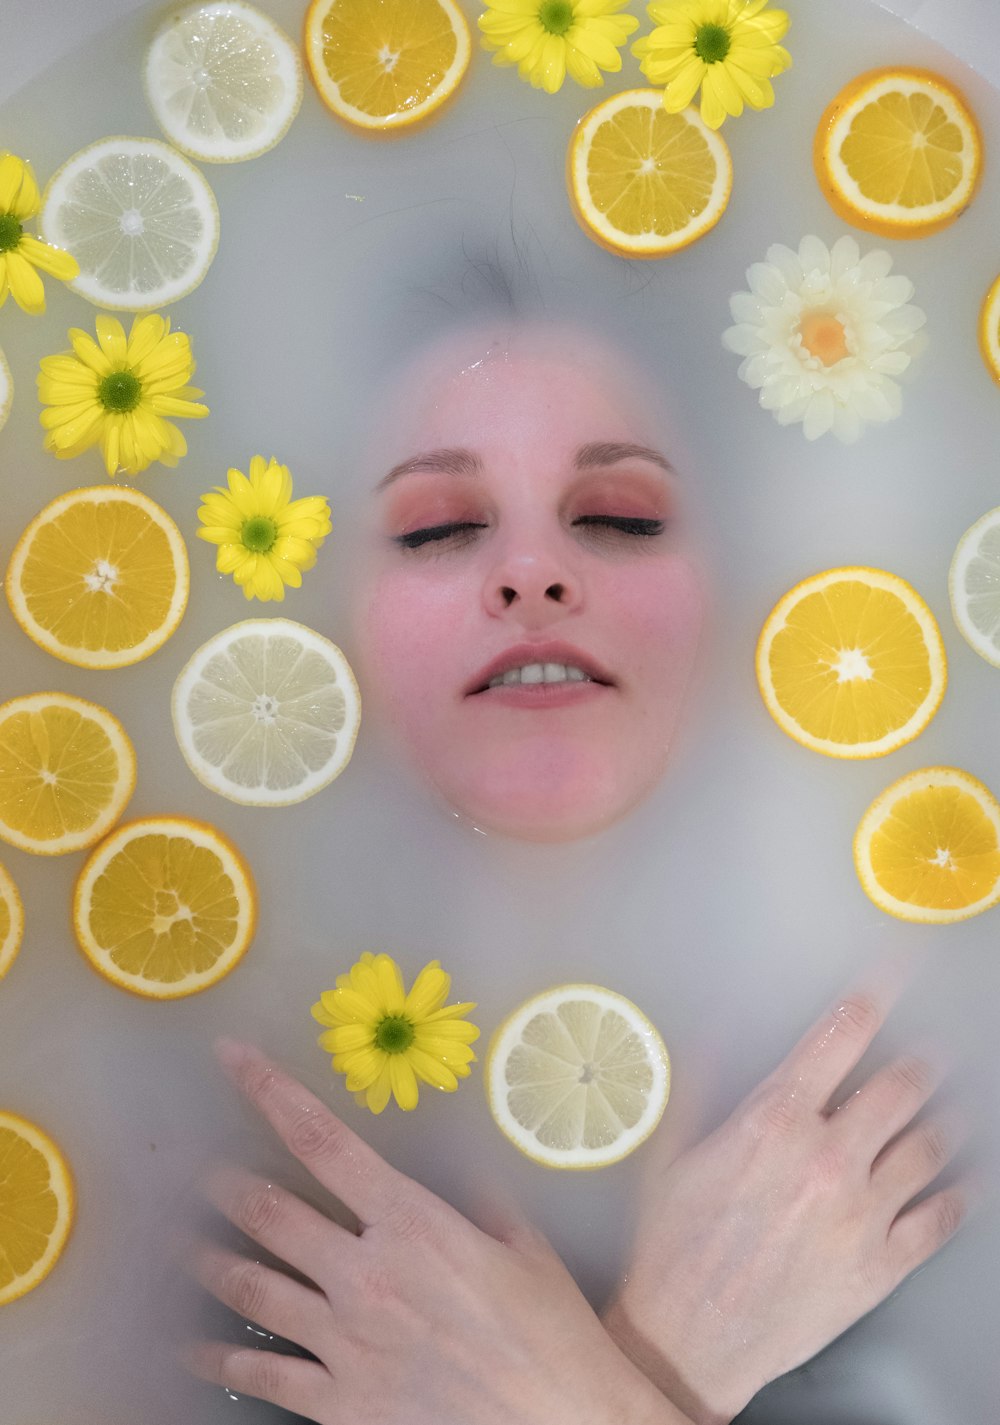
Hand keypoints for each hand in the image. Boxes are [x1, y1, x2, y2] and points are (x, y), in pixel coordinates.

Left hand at [184, 1039, 693, 1424]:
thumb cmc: (552, 1334)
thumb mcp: (524, 1247)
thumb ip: (480, 1201)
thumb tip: (461, 1170)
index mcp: (412, 1223)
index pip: (324, 1143)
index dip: (271, 1093)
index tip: (235, 1060)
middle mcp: (366, 1275)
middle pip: (271, 1213)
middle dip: (228, 1183)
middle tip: (201, 1168)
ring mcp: (346, 1341)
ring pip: (253, 1288)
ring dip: (212, 1259)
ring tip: (184, 1242)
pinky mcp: (340, 1403)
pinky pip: (265, 1373)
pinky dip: (222, 1356)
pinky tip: (194, 1345)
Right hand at [603, 984, 966, 1424]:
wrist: (689, 1339)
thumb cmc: (674, 1249)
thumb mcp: (671, 1153)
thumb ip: (700, 1084)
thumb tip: (715, 1031)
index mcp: (774, 1122)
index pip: (840, 1035)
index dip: (874, 995)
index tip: (894, 973)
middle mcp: (827, 1158)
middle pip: (903, 1086)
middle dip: (923, 1059)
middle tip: (931, 1051)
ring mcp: (861, 1213)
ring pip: (931, 1145)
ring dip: (946, 1118)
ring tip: (951, 1108)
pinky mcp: (881, 1266)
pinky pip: (940, 1218)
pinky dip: (958, 1193)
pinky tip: (962, 1183)